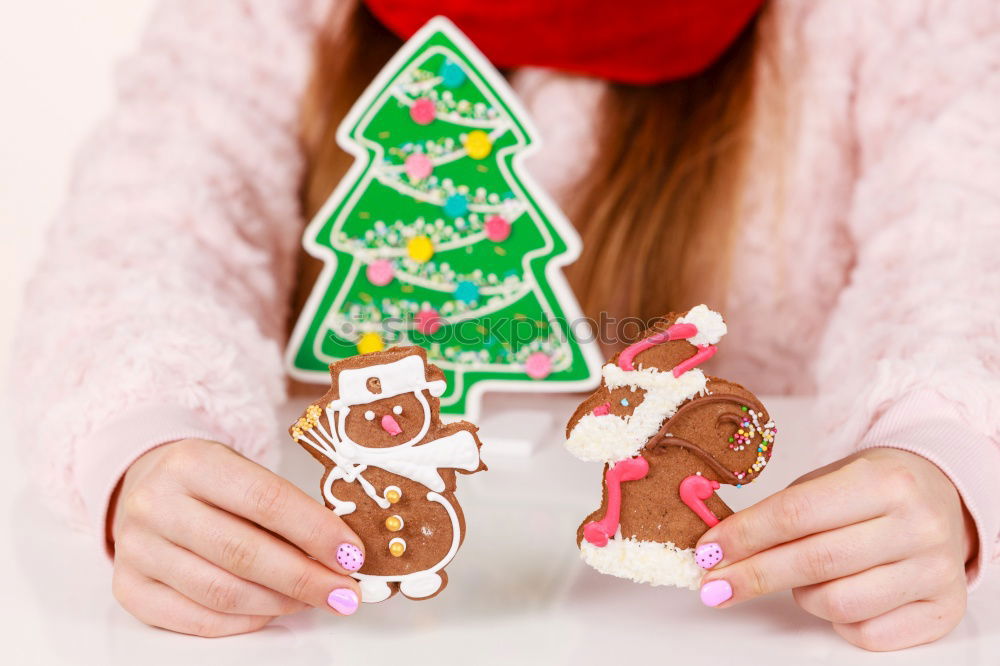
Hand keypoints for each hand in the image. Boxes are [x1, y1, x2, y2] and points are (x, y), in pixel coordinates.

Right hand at [109, 439, 364, 635]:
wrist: (144, 480)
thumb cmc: (209, 480)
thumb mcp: (244, 471)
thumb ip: (286, 508)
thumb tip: (341, 553)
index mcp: (193, 462)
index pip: (265, 501)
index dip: (315, 532)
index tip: (352, 555)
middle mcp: (157, 504)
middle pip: (242, 553)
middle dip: (304, 578)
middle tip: (344, 592)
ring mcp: (137, 549)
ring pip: (220, 592)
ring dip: (278, 603)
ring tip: (312, 600)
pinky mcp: (129, 587)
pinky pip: (194, 619)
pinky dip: (243, 622)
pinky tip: (272, 611)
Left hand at [694, 448, 976, 650]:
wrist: (943, 496)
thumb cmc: (874, 488)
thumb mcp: (829, 480)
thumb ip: (781, 512)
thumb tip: (721, 547)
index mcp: (886, 481)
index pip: (797, 513)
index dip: (745, 536)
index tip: (709, 551)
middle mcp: (917, 526)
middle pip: (814, 562)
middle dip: (753, 575)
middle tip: (715, 583)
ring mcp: (934, 571)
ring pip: (838, 604)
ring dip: (799, 595)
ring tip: (797, 580)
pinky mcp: (943, 610)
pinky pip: (867, 634)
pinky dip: (837, 621)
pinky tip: (836, 595)